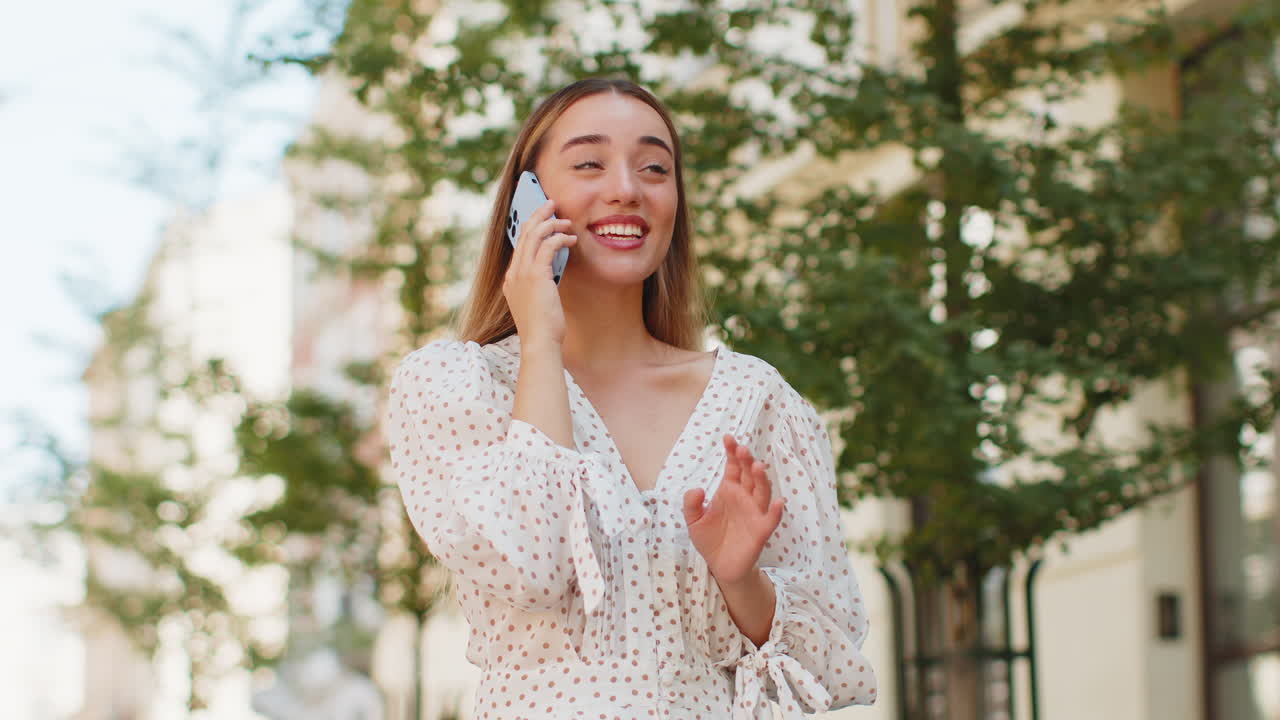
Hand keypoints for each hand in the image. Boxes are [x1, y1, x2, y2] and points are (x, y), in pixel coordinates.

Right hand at [503, 199, 576, 346]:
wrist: (540, 342)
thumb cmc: (543, 328)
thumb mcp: (537, 303)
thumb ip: (539, 287)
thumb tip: (550, 275)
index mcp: (511, 279)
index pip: (519, 245)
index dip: (531, 227)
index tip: (544, 219)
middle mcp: (513, 273)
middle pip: (523, 233)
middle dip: (538, 215)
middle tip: (551, 204)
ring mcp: (522, 273)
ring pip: (534, 235)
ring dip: (551, 223)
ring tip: (566, 221)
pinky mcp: (536, 275)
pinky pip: (547, 246)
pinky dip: (559, 238)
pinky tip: (571, 239)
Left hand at [682, 435, 784, 587]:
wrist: (719, 566)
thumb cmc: (709, 538)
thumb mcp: (693, 520)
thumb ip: (691, 503)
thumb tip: (697, 488)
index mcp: (729, 490)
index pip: (733, 467)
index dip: (732, 452)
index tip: (728, 438)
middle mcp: (744, 497)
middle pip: (748, 475)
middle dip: (746, 461)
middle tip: (742, 449)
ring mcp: (754, 513)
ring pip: (762, 492)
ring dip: (761, 479)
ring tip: (757, 466)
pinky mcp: (761, 531)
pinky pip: (771, 519)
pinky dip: (776, 511)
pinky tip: (779, 502)